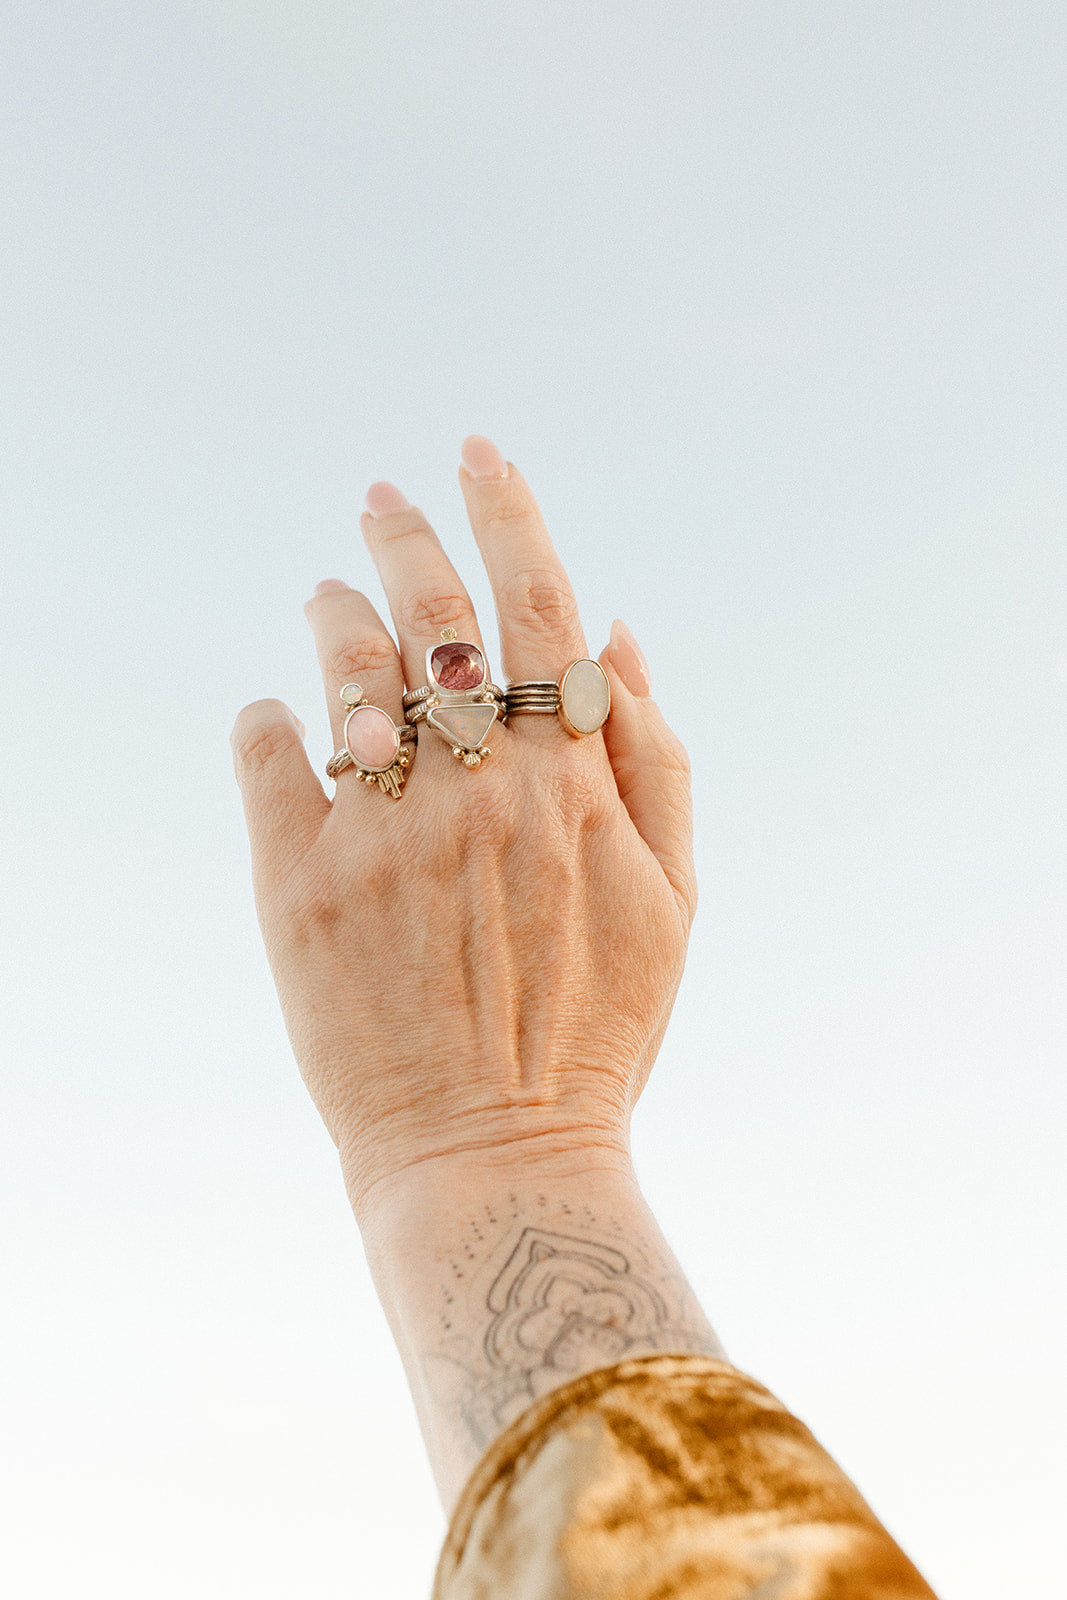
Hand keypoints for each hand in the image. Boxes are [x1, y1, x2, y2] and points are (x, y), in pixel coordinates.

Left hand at [230, 437, 696, 1220]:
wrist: (495, 1154)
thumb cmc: (597, 1030)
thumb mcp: (675, 897)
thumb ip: (658, 758)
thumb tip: (618, 634)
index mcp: (570, 778)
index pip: (535, 603)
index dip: (506, 512)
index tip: (476, 452)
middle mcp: (475, 784)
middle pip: (431, 614)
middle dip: (406, 532)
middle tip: (380, 493)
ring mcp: (381, 829)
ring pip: (345, 670)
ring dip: (335, 613)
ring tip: (325, 594)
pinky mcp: (298, 884)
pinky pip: (266, 759)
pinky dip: (266, 718)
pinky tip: (274, 712)